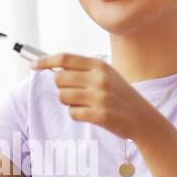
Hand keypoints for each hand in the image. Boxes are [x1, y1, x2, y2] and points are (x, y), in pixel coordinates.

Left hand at [31, 52, 158, 140]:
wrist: (143, 118)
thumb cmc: (119, 96)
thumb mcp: (106, 75)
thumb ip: (83, 70)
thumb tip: (52, 68)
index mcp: (99, 65)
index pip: (64, 59)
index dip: (45, 61)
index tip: (32, 66)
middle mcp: (99, 78)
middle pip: (59, 79)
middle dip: (61, 88)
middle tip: (74, 93)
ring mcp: (100, 97)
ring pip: (63, 97)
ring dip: (68, 103)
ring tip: (84, 104)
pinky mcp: (100, 115)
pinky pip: (73, 113)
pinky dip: (77, 115)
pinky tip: (90, 114)